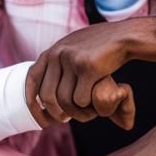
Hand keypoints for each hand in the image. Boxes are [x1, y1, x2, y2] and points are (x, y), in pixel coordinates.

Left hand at [26, 21, 145, 125]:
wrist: (124, 36)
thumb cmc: (99, 48)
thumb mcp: (72, 49)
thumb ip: (56, 65)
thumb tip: (41, 93)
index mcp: (51, 52)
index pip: (32, 80)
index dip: (32, 102)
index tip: (40, 119)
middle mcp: (57, 54)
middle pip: (48, 96)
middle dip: (56, 113)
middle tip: (66, 119)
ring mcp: (72, 60)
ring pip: (66, 101)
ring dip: (78, 113)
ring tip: (88, 113)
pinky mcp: (88, 67)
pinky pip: (82, 99)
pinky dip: (90, 107)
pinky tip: (98, 104)